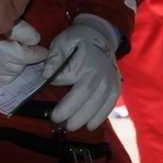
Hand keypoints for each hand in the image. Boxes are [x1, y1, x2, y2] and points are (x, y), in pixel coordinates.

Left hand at [48, 16, 122, 130]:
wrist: (99, 35)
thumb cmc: (76, 40)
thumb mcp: (62, 42)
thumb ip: (54, 58)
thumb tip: (46, 75)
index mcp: (87, 62)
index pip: (71, 82)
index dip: (62, 98)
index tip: (52, 112)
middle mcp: (101, 73)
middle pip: (86, 97)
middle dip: (72, 113)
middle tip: (58, 122)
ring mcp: (110, 81)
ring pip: (98, 104)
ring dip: (85, 118)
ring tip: (71, 127)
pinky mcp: (115, 87)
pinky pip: (109, 104)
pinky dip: (100, 116)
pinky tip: (90, 126)